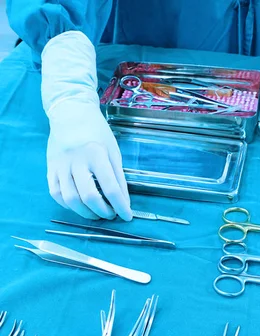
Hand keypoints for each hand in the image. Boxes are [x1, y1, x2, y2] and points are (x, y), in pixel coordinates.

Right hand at [46, 102, 131, 220]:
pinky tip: (79, 206)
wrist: (70, 112)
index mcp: (96, 154)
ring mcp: (60, 165)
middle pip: (89, 196)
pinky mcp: (50, 168)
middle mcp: (76, 160)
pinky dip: (69, 205)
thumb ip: (118, 177)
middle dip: (103, 212)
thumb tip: (123, 202)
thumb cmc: (96, 132)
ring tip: (96, 214)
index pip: (110, 188)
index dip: (121, 206)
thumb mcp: (114, 151)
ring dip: (85, 213)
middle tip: (111, 214)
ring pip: (70, 199)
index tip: (127, 216)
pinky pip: (56, 194)